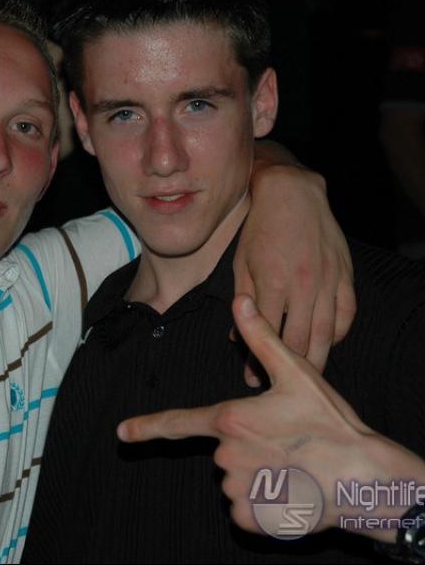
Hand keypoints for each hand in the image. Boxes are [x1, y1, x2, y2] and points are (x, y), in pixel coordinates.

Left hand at [118, 295, 424, 540]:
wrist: (363, 477)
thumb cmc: (328, 424)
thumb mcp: (296, 373)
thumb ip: (261, 337)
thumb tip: (239, 300)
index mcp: (230, 420)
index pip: (179, 422)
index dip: (147, 426)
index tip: (121, 431)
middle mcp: (226, 456)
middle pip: (222, 449)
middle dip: (246, 446)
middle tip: (284, 442)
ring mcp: (238, 489)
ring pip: (234, 478)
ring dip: (255, 474)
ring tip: (289, 465)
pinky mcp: (252, 517)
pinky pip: (245, 507)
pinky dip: (262, 501)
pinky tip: (288, 489)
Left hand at [236, 162, 355, 383]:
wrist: (291, 194)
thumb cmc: (259, 230)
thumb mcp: (240, 264)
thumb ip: (241, 303)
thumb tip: (236, 337)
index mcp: (273, 284)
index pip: (266, 336)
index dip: (258, 363)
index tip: (251, 379)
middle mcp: (303, 286)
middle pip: (300, 343)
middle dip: (286, 370)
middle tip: (277, 387)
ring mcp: (328, 281)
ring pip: (326, 335)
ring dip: (315, 361)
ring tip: (304, 379)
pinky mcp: (344, 274)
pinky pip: (346, 314)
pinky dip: (337, 334)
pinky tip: (326, 344)